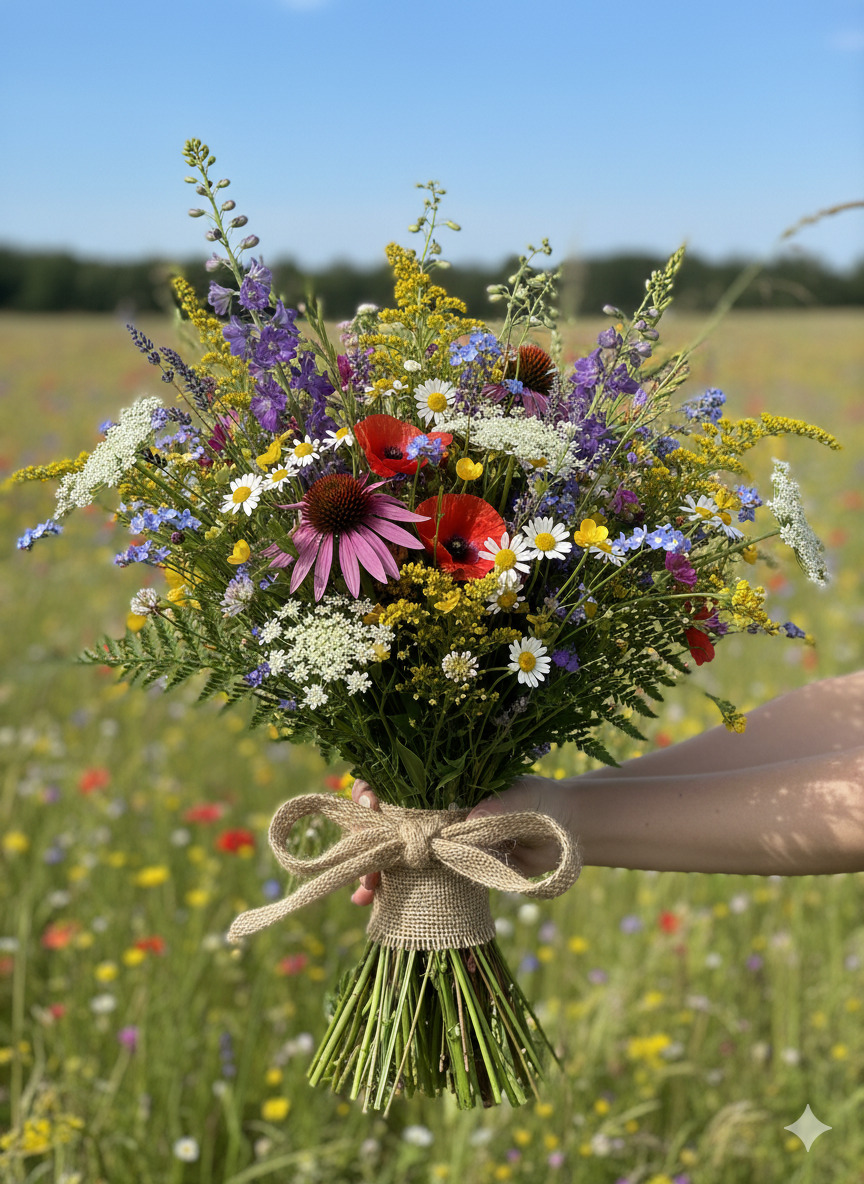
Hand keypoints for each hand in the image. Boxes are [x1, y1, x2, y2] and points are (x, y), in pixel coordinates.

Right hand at [349, 775, 577, 904]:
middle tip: (362, 858)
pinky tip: (373, 906)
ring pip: (395, 855)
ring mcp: (440, 843)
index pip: (393, 781)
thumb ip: (496, 806)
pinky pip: (416, 881)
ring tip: (364, 893)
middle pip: (386, 822)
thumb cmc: (541, 800)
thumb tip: (470, 820)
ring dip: (374, 872)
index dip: (373, 791)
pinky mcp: (450, 871)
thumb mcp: (520, 796)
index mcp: (442, 784)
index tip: (370, 804)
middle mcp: (434, 812)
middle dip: (366, 839)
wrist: (567, 832)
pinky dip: (394, 893)